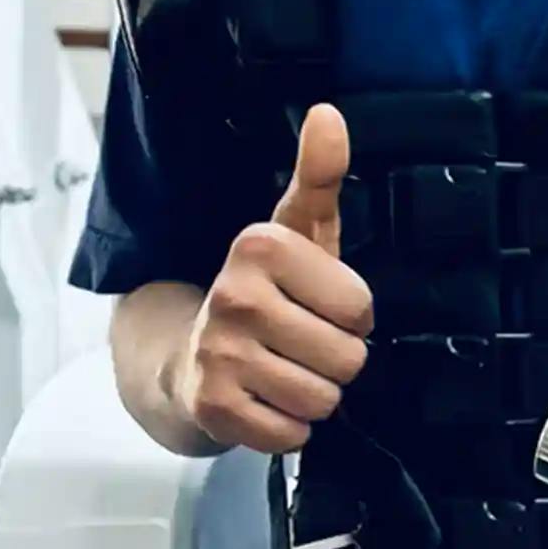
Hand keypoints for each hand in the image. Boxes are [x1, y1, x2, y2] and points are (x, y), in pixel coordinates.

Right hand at [171, 105, 372, 453]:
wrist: (186, 355)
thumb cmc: (263, 291)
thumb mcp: (296, 231)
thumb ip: (319, 175)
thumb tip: (329, 114)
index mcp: (260, 247)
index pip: (360, 308)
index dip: (349, 315)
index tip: (314, 305)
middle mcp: (234, 294)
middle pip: (348, 358)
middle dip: (333, 360)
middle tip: (297, 343)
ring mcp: (219, 352)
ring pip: (323, 399)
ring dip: (311, 395)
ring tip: (281, 371)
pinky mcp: (213, 405)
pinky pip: (293, 434)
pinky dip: (286, 428)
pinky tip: (262, 401)